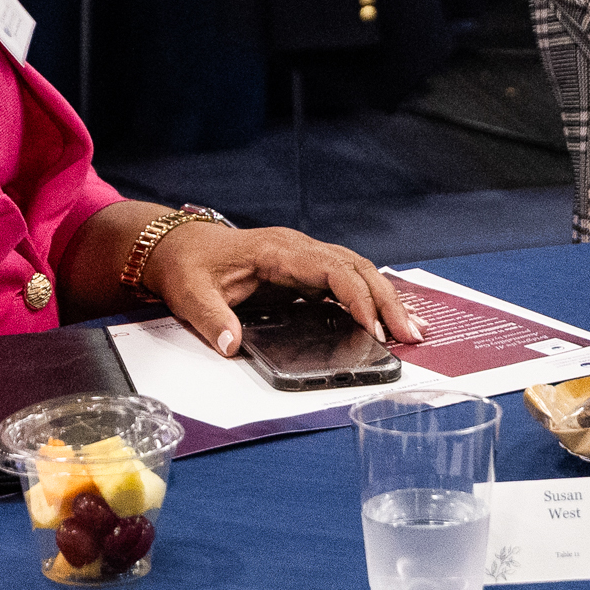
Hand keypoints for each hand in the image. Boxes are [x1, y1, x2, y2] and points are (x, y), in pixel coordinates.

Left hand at [147, 221, 415, 357]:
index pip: (332, 270)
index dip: (357, 298)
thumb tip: (231, 344)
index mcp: (277, 250)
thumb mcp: (189, 293)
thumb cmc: (185, 265)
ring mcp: (304, 256)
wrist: (177, 245)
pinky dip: (370, 297)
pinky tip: (387, 318)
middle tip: (411, 334)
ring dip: (385, 298)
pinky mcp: (303, 269)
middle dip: (387, 301)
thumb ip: (210, 318)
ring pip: (358, 271)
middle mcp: (298, 248)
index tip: (373, 327)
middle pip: (357, 268)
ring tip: (413, 329)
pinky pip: (345, 279)